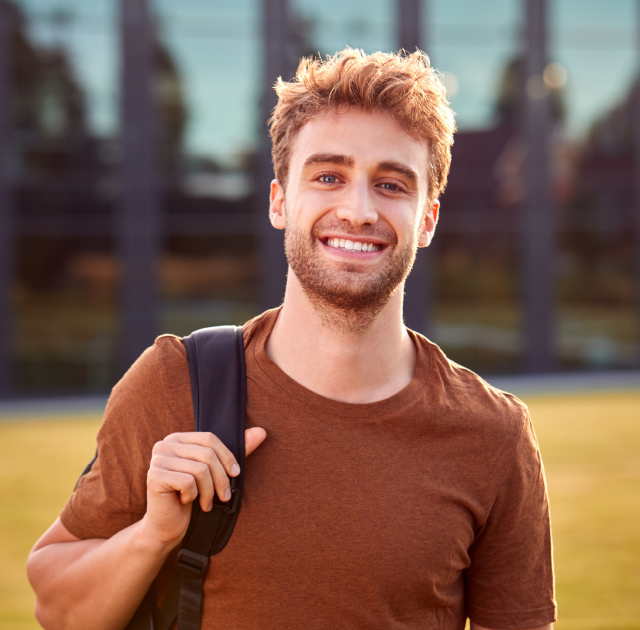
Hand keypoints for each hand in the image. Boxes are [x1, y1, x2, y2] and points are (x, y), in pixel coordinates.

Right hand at [143, 428, 266, 547]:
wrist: (168, 526)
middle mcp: (164, 444)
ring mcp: (157, 459)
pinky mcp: (154, 476)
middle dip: (221, 479)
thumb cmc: (192, 497)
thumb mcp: (215, 473)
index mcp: (178, 438)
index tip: (236, 475)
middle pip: (206, 454)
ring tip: (206, 503)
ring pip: (200, 469)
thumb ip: (235, 452)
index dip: (227, 456)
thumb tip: (262, 432)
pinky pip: (188, 482)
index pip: (209, 438)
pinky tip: (186, 501)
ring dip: (209, 491)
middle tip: (224, 497)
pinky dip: (193, 496)